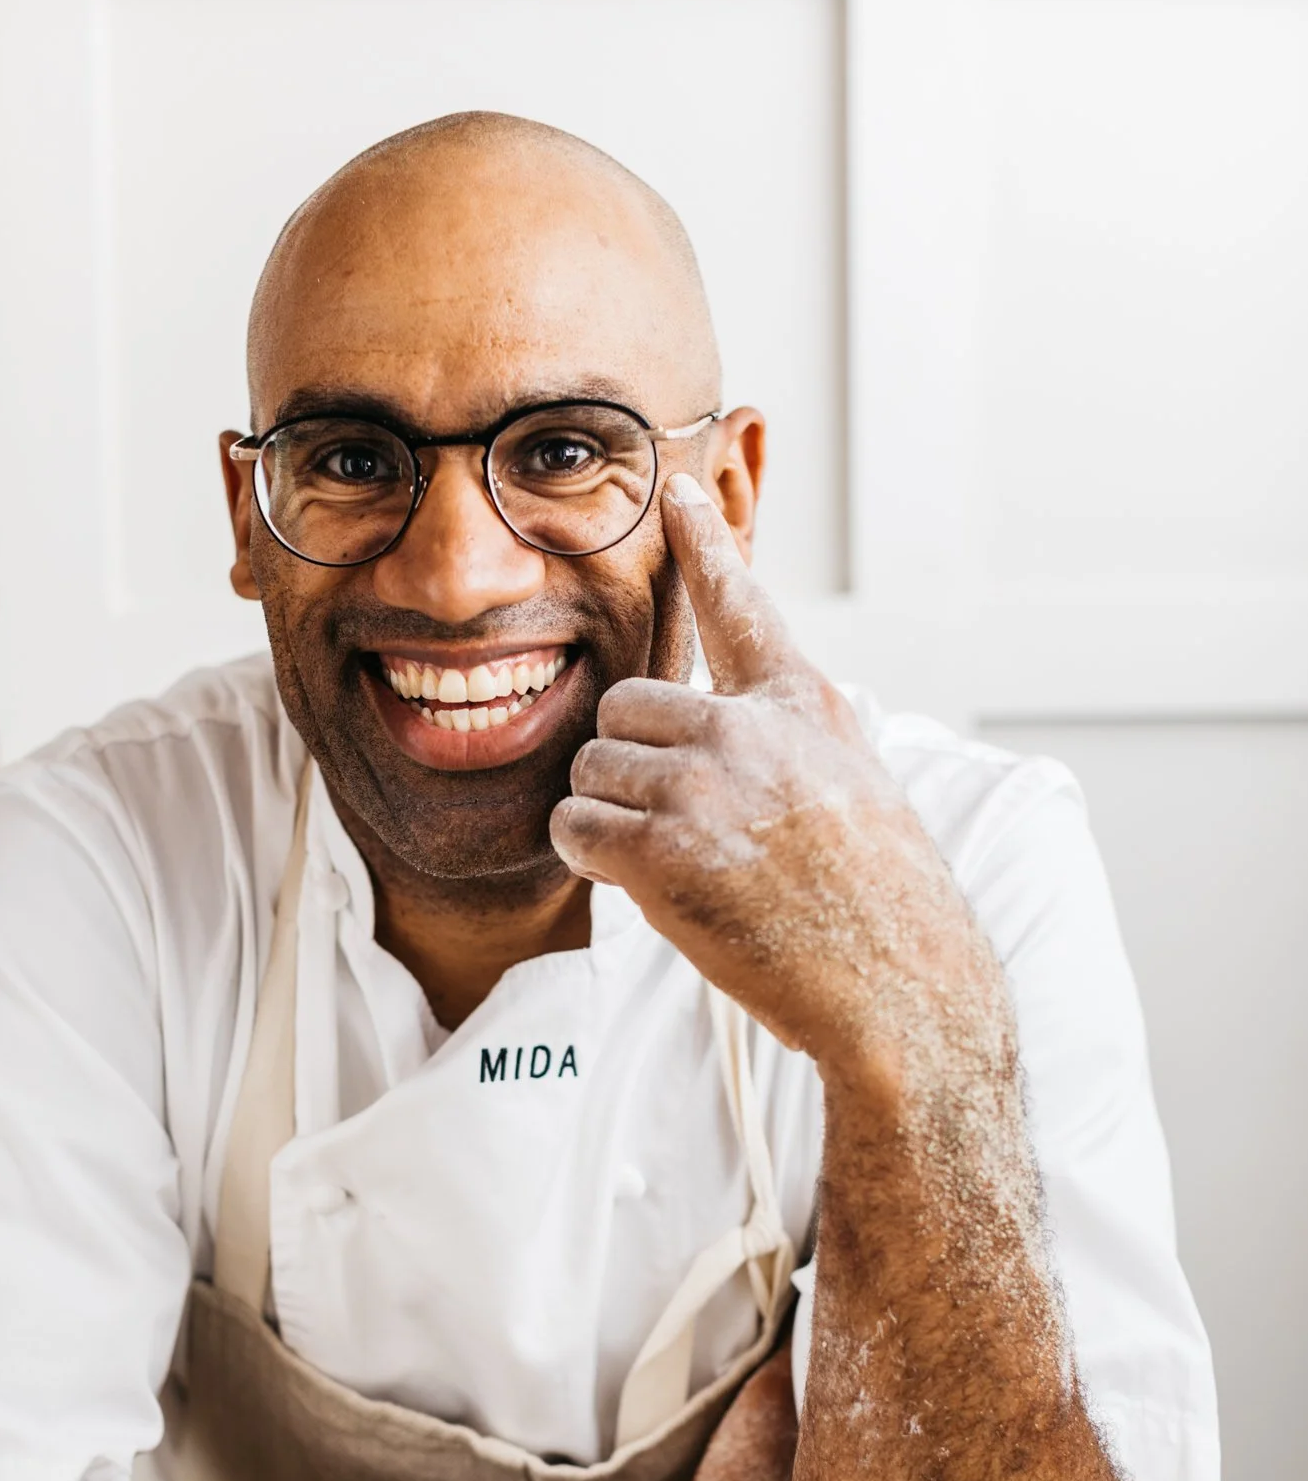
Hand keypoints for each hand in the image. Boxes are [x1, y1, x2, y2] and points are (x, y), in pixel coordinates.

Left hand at [550, 473, 977, 1073]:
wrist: (904, 989)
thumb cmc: (886, 903)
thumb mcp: (859, 787)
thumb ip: (790, 742)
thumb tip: (725, 733)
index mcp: (804, 706)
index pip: (742, 606)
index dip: (705, 543)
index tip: (677, 490)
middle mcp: (751, 731)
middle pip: (624, 708)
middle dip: (630, 763)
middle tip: (675, 820)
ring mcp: (706, 789)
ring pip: (592, 769)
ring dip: (610, 813)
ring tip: (670, 858)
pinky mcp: (666, 854)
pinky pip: (576, 829)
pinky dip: (590, 855)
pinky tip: (639, 880)